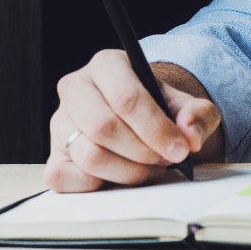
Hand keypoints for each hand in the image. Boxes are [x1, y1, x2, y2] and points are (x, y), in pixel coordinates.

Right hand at [44, 50, 221, 192]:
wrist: (140, 121)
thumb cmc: (159, 109)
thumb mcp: (187, 105)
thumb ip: (198, 115)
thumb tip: (189, 134)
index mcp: (107, 64)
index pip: (126, 98)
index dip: (156, 129)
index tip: (180, 149)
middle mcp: (76, 88)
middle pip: (104, 128)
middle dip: (142, 152)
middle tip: (165, 160)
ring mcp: (59, 123)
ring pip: (89, 156)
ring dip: (127, 171)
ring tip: (149, 168)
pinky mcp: (52, 155)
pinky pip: (61, 178)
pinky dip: (94, 185)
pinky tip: (119, 179)